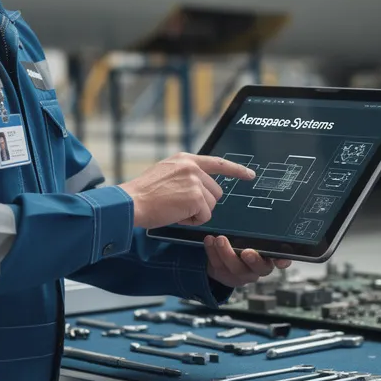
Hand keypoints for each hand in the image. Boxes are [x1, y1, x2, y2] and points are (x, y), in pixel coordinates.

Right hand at [120, 153, 254, 229]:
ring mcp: (195, 181)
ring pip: (211, 205)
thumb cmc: (143, 194)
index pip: (217, 162)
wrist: (130, 203)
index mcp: (185, 159)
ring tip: (174, 209)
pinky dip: (192, 221)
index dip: (236, 170)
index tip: (250, 175)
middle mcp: (192, 167)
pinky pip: (205, 216)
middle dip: (203, 204)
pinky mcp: (195, 196)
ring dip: (196, 213)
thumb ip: (185, 175)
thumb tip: (202, 187)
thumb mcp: (165, 173)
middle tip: (180, 206)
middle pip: (216, 192)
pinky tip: (176, 215)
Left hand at [204, 235, 290, 288]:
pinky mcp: (225, 276)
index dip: (282, 262)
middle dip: (253, 260)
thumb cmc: (243, 242)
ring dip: (227, 253)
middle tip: (246, 251)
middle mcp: (258, 269)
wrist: (223, 257)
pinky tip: (209, 241)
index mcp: (270, 257)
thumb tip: (264, 214)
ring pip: (236, 268)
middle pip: (260, 268)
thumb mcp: (253, 237)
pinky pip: (218, 266)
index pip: (281, 260)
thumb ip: (259, 232)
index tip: (281, 261)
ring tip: (220, 239)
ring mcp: (242, 275)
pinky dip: (212, 252)